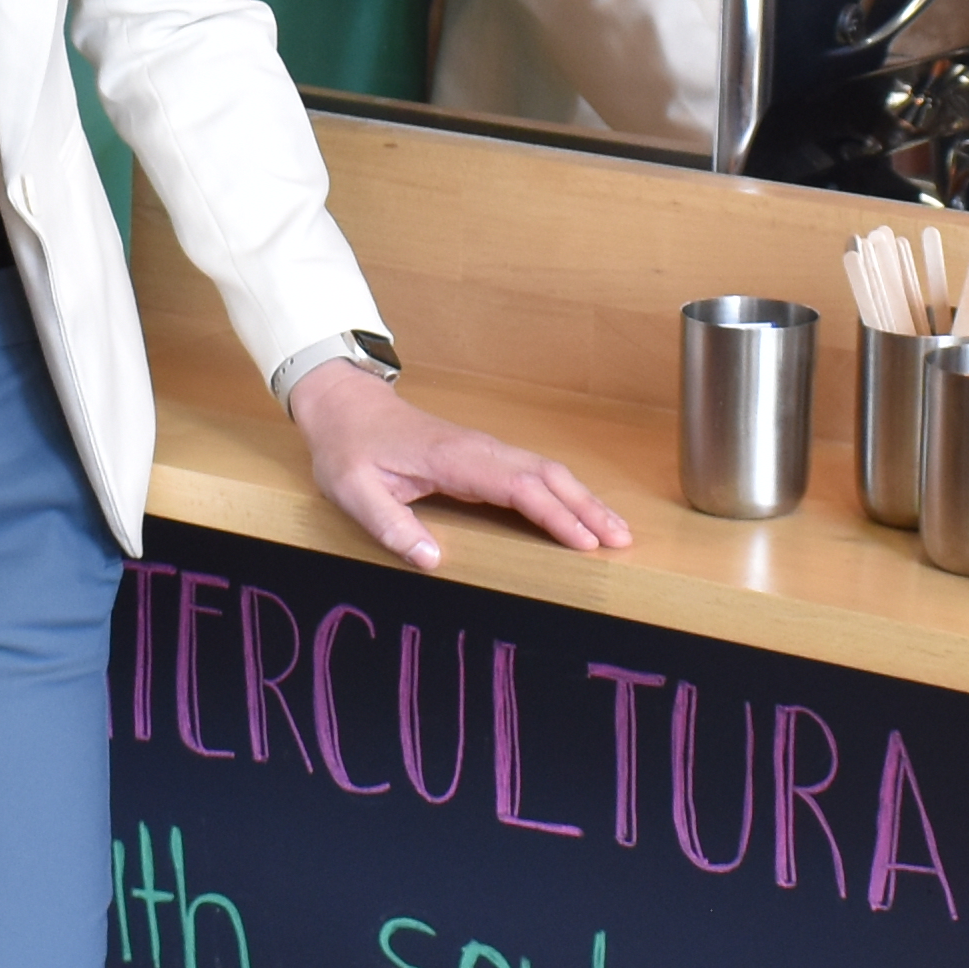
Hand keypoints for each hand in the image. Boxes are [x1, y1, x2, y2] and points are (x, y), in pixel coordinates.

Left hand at [285, 360, 632, 573]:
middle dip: (588, 507)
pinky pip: (533, 474)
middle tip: (622, 541)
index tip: (585, 542)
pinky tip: (579, 513)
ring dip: (583, 499)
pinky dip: (564, 493)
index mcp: (453, 457)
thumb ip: (390, 525)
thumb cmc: (350, 449)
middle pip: (547, 475)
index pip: (517, 486)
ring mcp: (484, 451)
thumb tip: (431, 560)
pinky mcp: (482, 458)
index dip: (554, 514)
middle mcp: (478, 450)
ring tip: (616, 532)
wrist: (346, 408)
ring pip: (546, 471)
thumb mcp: (353, 490)